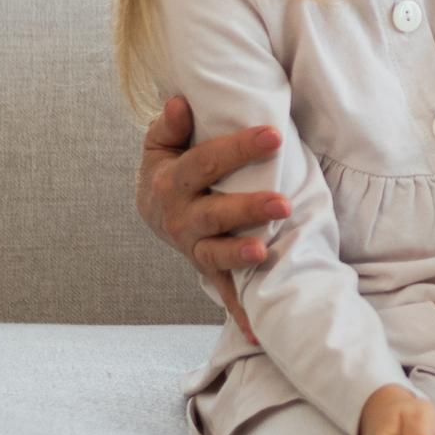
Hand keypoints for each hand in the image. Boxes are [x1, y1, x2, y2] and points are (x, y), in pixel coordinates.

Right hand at [135, 96, 285, 341]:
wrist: (153, 209)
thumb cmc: (170, 165)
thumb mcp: (160, 144)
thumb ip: (170, 126)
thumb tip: (180, 103)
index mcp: (171, 182)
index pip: (206, 162)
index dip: (239, 148)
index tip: (274, 135)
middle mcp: (181, 218)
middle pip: (213, 214)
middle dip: (247, 208)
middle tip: (282, 202)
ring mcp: (194, 248)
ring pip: (216, 254)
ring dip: (239, 256)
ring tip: (264, 252)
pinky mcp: (207, 269)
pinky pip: (224, 292)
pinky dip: (241, 313)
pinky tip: (260, 330)